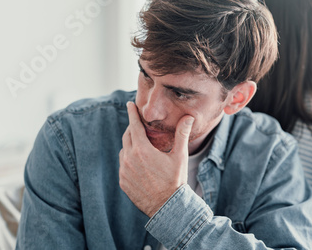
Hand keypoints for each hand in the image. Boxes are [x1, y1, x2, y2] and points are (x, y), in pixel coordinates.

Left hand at [118, 101, 193, 216]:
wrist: (167, 207)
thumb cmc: (175, 181)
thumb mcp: (180, 156)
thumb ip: (182, 134)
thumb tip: (188, 117)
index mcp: (142, 150)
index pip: (134, 125)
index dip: (132, 113)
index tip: (129, 104)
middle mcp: (130, 159)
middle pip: (127, 136)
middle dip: (132, 129)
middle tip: (138, 125)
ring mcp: (124, 171)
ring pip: (124, 151)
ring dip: (131, 145)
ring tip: (141, 146)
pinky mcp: (123, 181)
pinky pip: (123, 165)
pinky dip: (129, 160)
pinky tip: (139, 164)